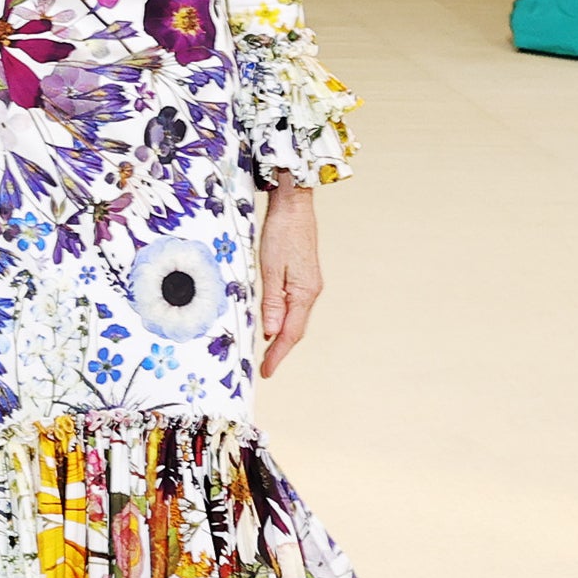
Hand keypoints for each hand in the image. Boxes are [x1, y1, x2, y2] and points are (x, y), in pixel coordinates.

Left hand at [257, 184, 322, 376]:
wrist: (294, 205)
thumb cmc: (281, 232)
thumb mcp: (270, 269)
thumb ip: (272, 303)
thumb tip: (270, 333)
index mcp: (304, 293)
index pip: (290, 333)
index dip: (278, 355)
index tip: (267, 372)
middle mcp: (311, 292)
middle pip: (296, 329)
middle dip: (281, 350)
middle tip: (266, 367)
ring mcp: (310, 284)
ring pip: (296, 318)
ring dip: (283, 336)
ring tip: (268, 352)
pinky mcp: (305, 277)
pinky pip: (295, 306)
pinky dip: (285, 320)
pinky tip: (275, 323)